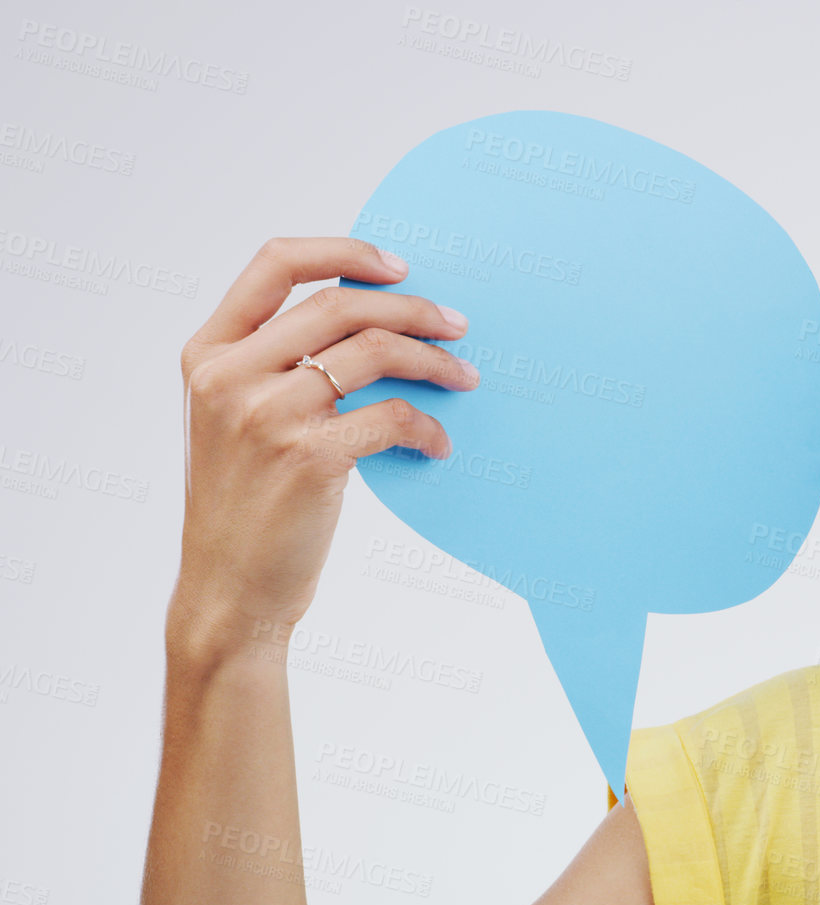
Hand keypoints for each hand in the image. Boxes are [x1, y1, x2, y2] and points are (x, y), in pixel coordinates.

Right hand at [171, 236, 477, 656]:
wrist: (230, 590)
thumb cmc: (244, 506)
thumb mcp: (231, 420)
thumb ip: (271, 366)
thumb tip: (365, 322)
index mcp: (207, 354)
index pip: (273, 264)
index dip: (342, 252)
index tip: (397, 266)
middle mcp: (230, 376)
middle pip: (340, 304)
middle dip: (411, 308)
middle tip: (456, 325)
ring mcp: (267, 415)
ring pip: (374, 351)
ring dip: (433, 360)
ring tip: (465, 377)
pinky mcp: (309, 457)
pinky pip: (392, 416)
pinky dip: (427, 426)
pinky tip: (438, 444)